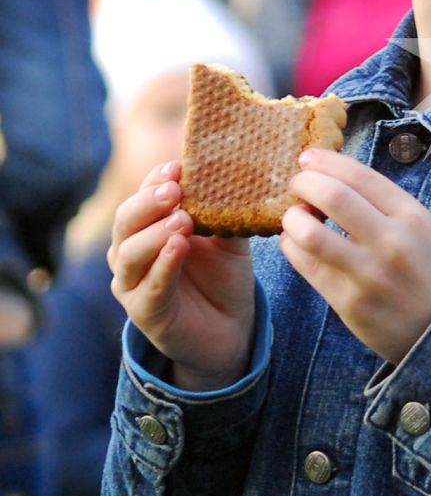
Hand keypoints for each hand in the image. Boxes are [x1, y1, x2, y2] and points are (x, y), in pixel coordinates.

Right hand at [107, 161, 255, 390]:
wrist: (231, 329)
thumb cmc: (224, 278)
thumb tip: (240, 175)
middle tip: (175, 190)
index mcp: (147, 229)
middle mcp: (130, 253)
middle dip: (148, 203)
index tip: (177, 166)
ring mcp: (133, 284)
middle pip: (125, 221)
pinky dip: (163, 266)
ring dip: (154, 233)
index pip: (142, 197)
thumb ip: (226, 212)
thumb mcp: (229, 239)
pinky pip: (149, 287)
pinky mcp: (143, 313)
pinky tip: (179, 248)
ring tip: (181, 220)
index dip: (155, 180)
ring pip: (128, 254)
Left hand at [282, 149, 430, 364]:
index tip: (308, 158)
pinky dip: (292, 247)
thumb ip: (380, 201)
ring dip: (292, 218)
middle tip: (297, 184)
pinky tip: (296, 242)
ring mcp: (369, 274)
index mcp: (411, 216)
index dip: (327, 161)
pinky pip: (306, 266)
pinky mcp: (348, 302)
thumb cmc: (426, 267)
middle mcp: (392, 242)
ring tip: (294, 216)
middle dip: (305, 183)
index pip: (361, 176)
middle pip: (334, 197)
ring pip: (311, 234)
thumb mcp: (419, 225)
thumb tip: (330, 175)